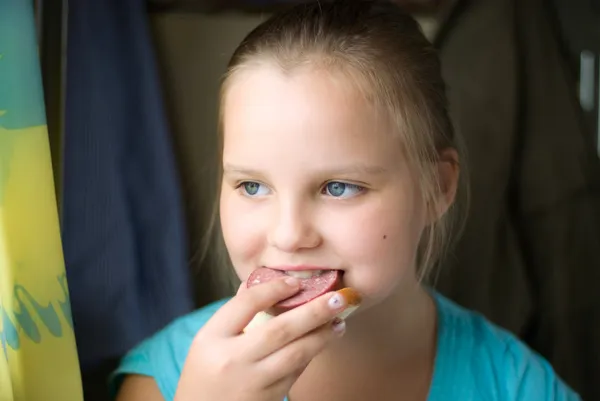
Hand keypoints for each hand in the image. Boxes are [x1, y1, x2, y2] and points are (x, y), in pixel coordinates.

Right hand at [174, 276, 348, 400]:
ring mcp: (251, 383)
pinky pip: (295, 373)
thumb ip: (236, 312)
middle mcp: (232, 360)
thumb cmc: (204, 372)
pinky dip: (310, 355)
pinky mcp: (267, 399)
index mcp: (212, 338)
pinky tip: (322, 342)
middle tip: (340, 297)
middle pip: (280, 330)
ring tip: (340, 321)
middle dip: (314, 311)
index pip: (247, 304)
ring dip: (322, 336)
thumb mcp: (209, 339)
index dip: (275, 289)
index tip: (296, 282)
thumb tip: (268, 283)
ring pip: (296, 355)